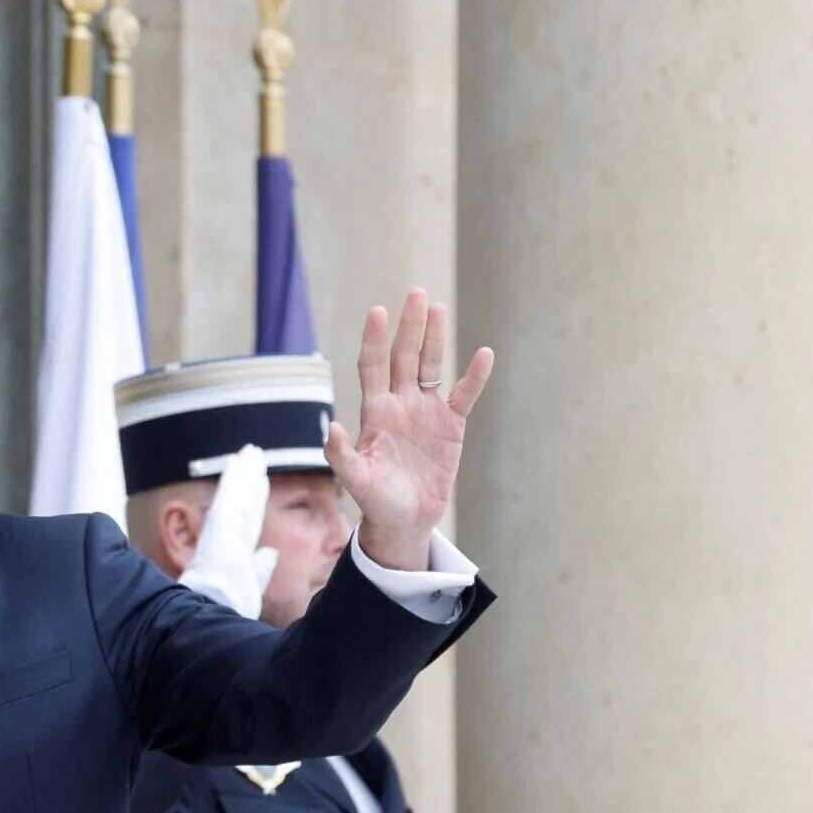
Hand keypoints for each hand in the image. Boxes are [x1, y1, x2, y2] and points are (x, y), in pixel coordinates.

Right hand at [176, 444, 276, 618]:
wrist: (208, 616)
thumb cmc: (225, 607)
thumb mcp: (248, 587)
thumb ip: (259, 568)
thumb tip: (271, 553)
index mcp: (234, 552)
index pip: (248, 519)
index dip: (253, 499)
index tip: (259, 481)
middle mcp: (227, 538)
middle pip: (242, 502)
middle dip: (248, 479)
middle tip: (253, 455)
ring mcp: (222, 531)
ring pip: (236, 495)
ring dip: (243, 473)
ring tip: (249, 452)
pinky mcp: (219, 527)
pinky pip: (228, 496)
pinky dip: (233, 478)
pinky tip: (238, 461)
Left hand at [326, 289, 492, 570]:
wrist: (405, 520)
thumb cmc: (376, 499)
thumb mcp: (355, 479)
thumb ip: (341, 454)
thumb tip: (329, 427)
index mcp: (375, 412)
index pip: (372, 366)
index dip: (374, 340)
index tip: (377, 312)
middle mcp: (400, 404)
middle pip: (404, 356)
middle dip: (408, 326)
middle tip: (415, 293)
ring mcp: (426, 411)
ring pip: (431, 366)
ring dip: (434, 338)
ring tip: (436, 307)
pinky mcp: (451, 426)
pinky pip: (464, 395)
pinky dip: (474, 376)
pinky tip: (483, 354)